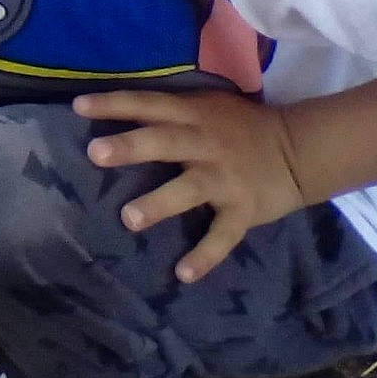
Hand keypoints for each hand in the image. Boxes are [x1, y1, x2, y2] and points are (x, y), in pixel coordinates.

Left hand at [72, 89, 307, 283]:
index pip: (149, 104)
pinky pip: (222, 235)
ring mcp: (225, 178)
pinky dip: (205, 256)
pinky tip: (183, 274)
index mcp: (193, 115)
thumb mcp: (205, 107)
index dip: (115, 104)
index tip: (78, 106)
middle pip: (165, 142)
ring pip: (189, 189)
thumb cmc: (238, 127)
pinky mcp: (243, 209)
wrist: (298, 149)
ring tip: (128, 219)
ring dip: (159, 203)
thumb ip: (169, 111)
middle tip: (95, 153)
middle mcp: (206, 144)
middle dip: (131, 147)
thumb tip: (114, 111)